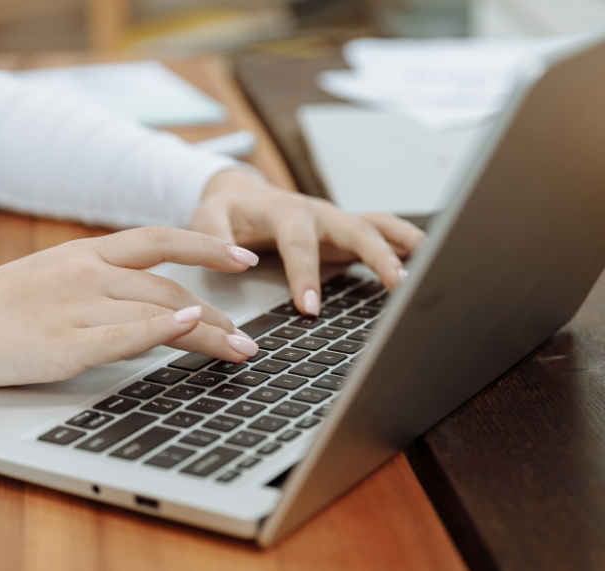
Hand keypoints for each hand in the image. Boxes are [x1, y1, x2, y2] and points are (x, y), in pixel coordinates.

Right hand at [0, 227, 260, 387]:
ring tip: (240, 349)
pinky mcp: (63, 345)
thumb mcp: (49, 279)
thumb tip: (148, 303)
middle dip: (218, 312)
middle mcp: (85, 273)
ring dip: (208, 332)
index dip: (205, 246)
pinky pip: (124, 334)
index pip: (158, 240)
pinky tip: (192, 328)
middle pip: (169, 285)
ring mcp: (75, 307)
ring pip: (158, 311)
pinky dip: (162, 328)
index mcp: (83, 254)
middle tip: (247, 335)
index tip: (241, 259)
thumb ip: (98, 283)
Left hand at [190, 169, 425, 314]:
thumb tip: (238, 260)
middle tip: (396, 284)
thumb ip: (215, 236)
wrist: (242, 195)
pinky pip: (378, 232)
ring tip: (430, 262)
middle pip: (354, 229)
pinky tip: (423, 260)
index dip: (305, 274)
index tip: (309, 308)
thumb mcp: (207, 218)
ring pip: (375, 225)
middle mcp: (317, 213)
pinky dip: (402, 243)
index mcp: (283, 211)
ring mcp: (335, 221)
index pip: (298, 243)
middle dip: (377, 255)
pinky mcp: (344, 233)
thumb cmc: (227, 211)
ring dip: (401, 243)